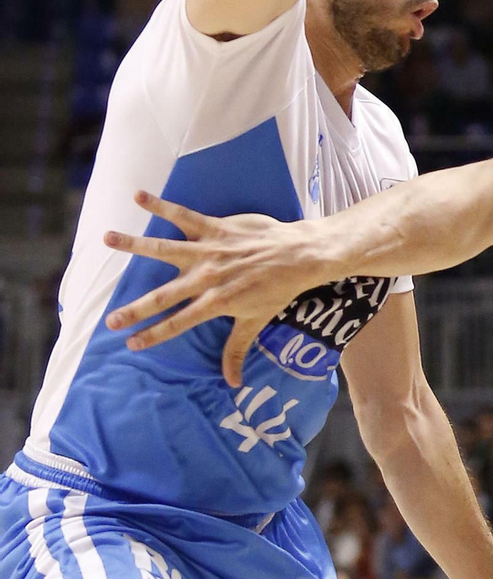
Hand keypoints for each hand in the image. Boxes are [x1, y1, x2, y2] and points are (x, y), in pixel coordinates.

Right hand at [102, 193, 323, 384]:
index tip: (130, 343)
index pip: (178, 323)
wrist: (299, 255)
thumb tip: (233, 383)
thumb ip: (237, 350)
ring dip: (134, 244)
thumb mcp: (256, 321)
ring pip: (164, 248)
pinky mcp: (215, 228)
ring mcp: (209, 251)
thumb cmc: (278, 289)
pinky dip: (162, 205)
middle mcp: (207, 278)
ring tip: (106, 238)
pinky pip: (184, 215)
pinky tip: (139, 195)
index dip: (154, 334)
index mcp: (215, 302)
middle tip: (110, 319)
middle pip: (164, 295)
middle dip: (135, 309)